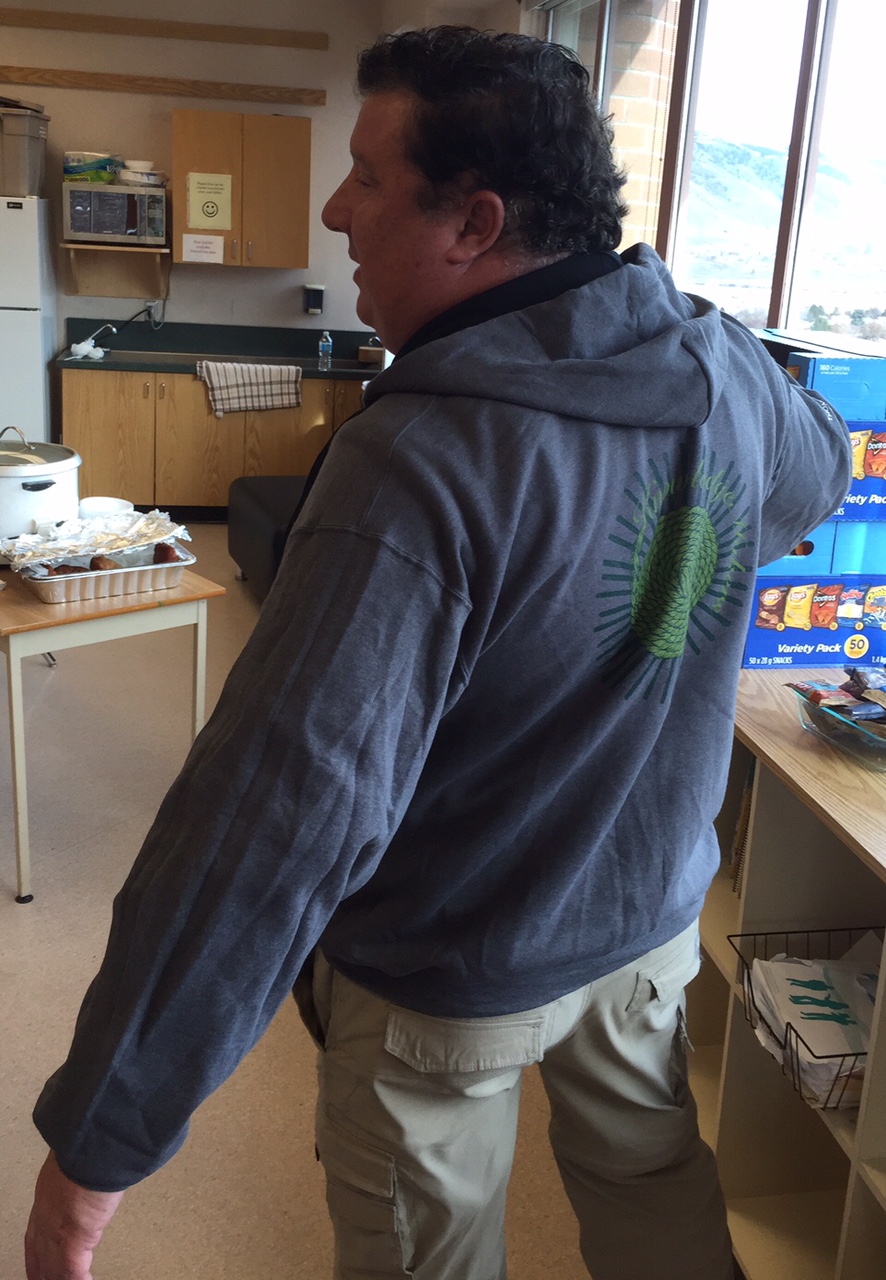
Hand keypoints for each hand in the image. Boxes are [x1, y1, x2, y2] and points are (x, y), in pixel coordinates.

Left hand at [24, 1152, 123, 1279]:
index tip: (38, 1266)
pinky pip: (72, 1275)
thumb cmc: (91, 1146)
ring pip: (52, 1269)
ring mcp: (55, 1234)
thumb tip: (98, 1168)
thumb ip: (82, 1172)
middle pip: (38, 1256)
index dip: (36, 1254)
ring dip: (60, 1278)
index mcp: (47, 1195)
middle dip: (42, 1272)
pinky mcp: (72, 1245)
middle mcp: (45, 1217)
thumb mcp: (80, 1158)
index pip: (35, 1234)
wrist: (93, 1150)